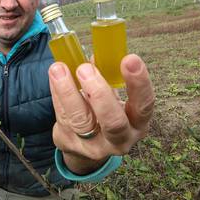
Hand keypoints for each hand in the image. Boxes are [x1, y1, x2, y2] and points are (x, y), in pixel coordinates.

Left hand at [48, 54, 154, 174]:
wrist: (87, 148)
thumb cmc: (104, 113)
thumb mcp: (114, 99)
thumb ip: (109, 77)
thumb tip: (99, 50)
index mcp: (138, 123)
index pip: (144, 105)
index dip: (139, 83)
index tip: (129, 58)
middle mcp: (120, 139)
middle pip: (113, 121)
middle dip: (99, 93)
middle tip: (85, 68)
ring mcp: (94, 146)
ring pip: (81, 121)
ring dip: (69, 91)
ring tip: (59, 69)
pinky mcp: (70, 144)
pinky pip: (62, 117)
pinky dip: (57, 94)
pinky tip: (54, 76)